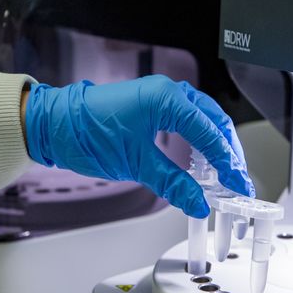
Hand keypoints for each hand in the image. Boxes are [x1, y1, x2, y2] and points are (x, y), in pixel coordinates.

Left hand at [22, 75, 254, 217]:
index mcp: (167, 98)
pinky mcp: (151, 104)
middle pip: (214, 121)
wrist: (55, 124)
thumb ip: (172, 183)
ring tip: (224, 172)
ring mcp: (159, 95)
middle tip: (237, 179)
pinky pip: (186, 119)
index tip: (236, 182)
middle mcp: (167, 91)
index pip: (210, 132)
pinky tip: (201, 159)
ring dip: (216, 144)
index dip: (227, 161)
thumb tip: (197, 201)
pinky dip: (199, 138)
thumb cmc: (86, 133)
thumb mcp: (135, 164)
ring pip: (203, 118)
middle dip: (228, 151)